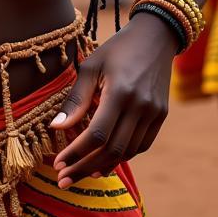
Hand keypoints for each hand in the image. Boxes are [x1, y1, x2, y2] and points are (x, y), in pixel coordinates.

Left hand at [51, 14, 176, 184]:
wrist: (156, 36)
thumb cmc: (117, 48)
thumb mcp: (91, 66)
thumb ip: (76, 98)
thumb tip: (56, 127)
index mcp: (120, 92)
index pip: (97, 134)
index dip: (76, 152)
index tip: (58, 163)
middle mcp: (140, 106)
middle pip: (112, 150)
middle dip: (85, 167)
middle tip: (64, 179)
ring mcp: (154, 113)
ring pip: (128, 152)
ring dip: (104, 166)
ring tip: (82, 172)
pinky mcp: (161, 116)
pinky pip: (141, 145)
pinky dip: (123, 156)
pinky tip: (106, 160)